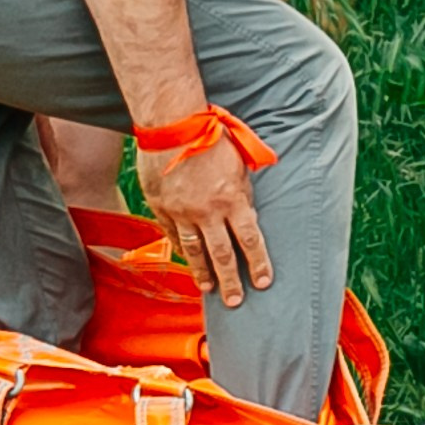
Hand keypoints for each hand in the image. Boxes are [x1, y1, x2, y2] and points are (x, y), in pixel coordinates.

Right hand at [136, 132, 273, 312]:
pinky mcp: (161, 206)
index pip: (250, 240)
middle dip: (231, 280)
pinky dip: (180, 249)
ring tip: (208, 289)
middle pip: (222, 254)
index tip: (263, 282)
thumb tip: (250, 209)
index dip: (258, 264)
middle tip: (236, 300)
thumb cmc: (210, 134)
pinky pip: (172, 234)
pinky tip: (186, 260)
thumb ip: (245, 188)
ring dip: (203, 272)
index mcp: (232, 199)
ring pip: (194, 250)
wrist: (172, 124)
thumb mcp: (240, 159)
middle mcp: (207, 211)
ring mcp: (182, 211)